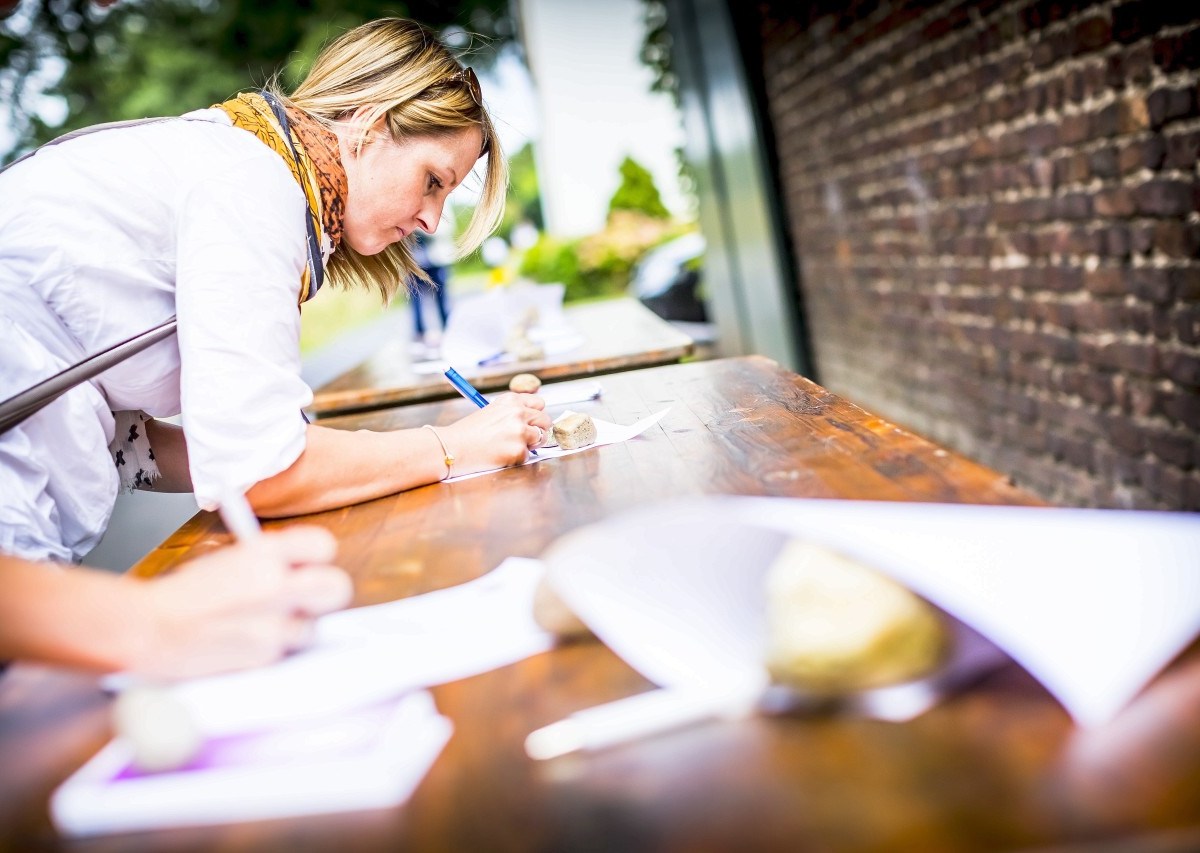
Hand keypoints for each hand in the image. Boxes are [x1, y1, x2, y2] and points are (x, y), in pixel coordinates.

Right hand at [125, 526, 351, 679]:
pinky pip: (285, 652)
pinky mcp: (265, 655)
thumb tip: (298, 568)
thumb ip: (267, 561)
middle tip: (306, 599)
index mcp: (264, 553)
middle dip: (325, 594)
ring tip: (261, 624)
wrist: (147, 629)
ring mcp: (273, 623)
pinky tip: (244, 642)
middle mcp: (275, 585)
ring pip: (314, 626)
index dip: (317, 557)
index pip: (323, 545)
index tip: (308, 564)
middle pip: (337, 587)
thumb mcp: (228, 560)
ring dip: (295, 628)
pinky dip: (272, 650)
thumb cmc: (182, 594)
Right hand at [441, 392, 552, 474]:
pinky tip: (501, 456)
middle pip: (545, 420)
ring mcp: (519, 431)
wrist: (451, 447)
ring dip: (531, 445)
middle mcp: (518, 412)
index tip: (530, 423)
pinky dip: (518, 459)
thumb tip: (532, 421)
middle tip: (526, 439)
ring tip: (510, 447)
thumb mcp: (491, 412)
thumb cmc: (467, 433)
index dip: (535, 415)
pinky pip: (528, 456)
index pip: (539, 403)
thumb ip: (512, 413)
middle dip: (539, 431)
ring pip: (541, 438)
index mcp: (510, 400)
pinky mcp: (518, 450)